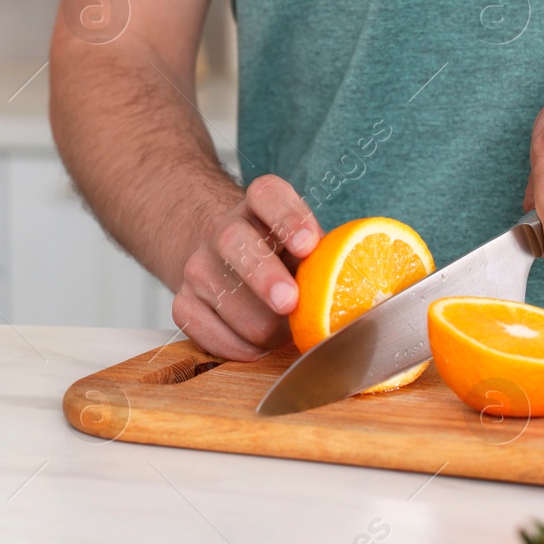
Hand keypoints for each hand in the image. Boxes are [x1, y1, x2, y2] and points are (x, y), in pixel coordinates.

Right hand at [172, 175, 321, 360]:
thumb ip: (329, 258)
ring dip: (260, 325)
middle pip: (235, 242)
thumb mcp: (308, 244)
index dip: (288, 218)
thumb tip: (359, 293)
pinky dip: (236, 346)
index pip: (269, 195)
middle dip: (263, 275)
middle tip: (289, 302)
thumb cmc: (283, 256)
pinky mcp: (183, 301)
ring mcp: (198, 264)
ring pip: (222, 296)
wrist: (227, 260)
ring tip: (284, 333)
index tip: (308, 245)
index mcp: (262, 202)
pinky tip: (257, 348)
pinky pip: (203, 328)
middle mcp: (224, 227)